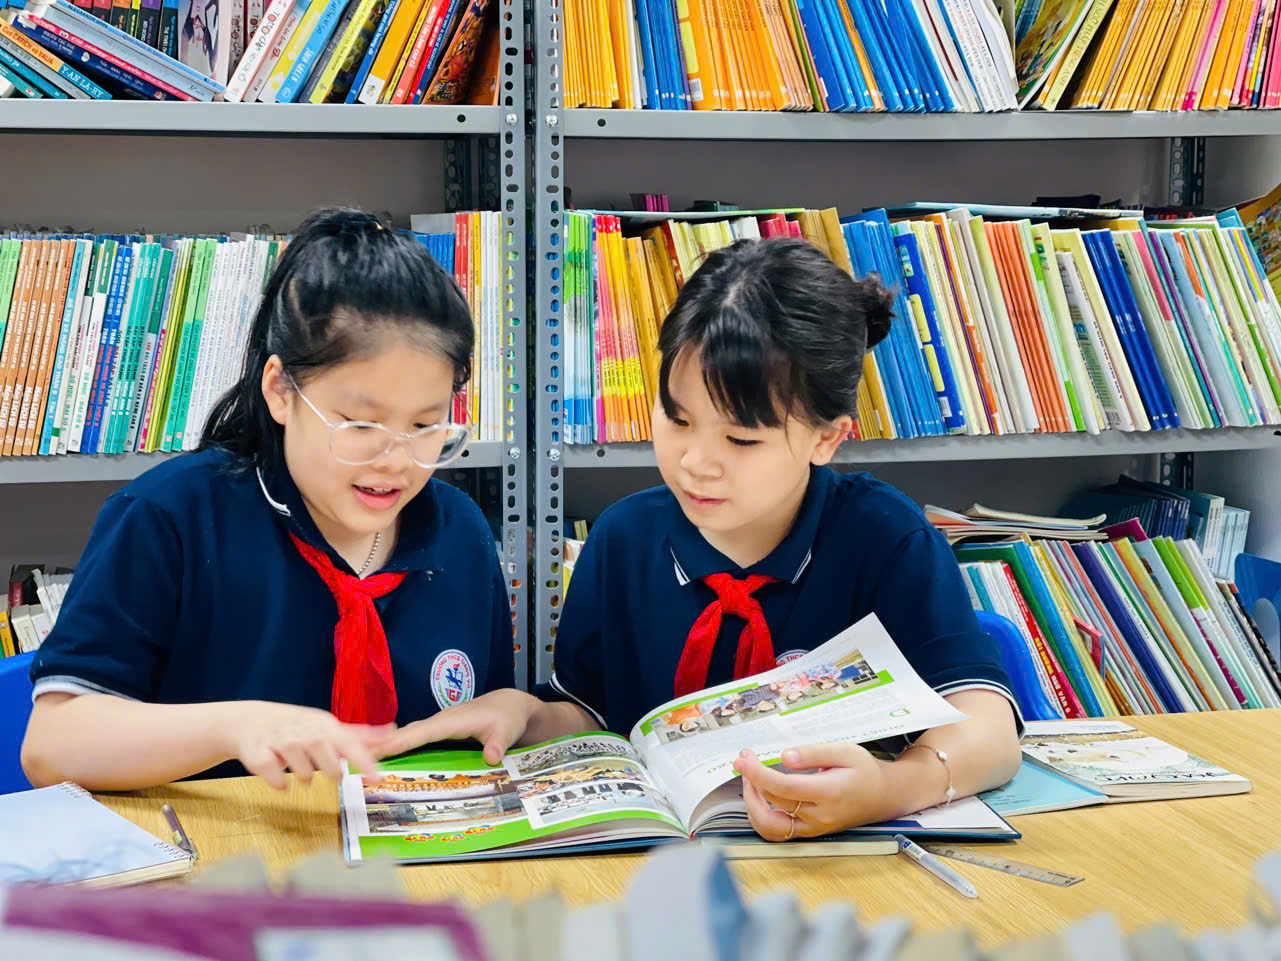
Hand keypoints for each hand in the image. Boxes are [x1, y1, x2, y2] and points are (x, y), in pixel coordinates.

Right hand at [230, 701, 391, 789]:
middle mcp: (305, 733)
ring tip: (297, 764)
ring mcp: (282, 744)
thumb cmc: (297, 726)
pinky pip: (277, 781)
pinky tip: (277, 770)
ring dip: (304, 776)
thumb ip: (359, 735)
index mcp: (325, 726)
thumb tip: (393, 732)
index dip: (365, 762)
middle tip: (325, 768)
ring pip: (304, 775)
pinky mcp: (259, 757)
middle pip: (329, 765)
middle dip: (331, 772)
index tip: (379, 778)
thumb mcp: (327, 726)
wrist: (250, 721)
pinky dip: (278, 783)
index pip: (350, 744)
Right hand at [375, 689, 540, 764]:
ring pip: (411, 735)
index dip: (403, 741)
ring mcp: (440, 725)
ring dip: (391, 745)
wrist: (509, 705)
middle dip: (387, 743)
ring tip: (365, 759)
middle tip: (359, 757)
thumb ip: (498, 744)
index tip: (381, 748)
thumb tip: (491, 758)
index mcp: (453, 720)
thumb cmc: (507, 717)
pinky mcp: (441, 730)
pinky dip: (403, 746)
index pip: (424, 732)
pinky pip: (418, 738)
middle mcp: (442, 721)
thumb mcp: (507, 731)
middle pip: (410, 733)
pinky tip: (390, 758)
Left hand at [732, 743, 889, 840]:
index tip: (742, 759)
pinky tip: (759, 797)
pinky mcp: (809, 832)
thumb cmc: (864, 771)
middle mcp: (819, 816)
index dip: (757, 774)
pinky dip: (761, 816)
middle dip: (751, 780)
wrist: (884, 796)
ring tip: (750, 779)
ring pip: (770, 827)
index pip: (783, 788)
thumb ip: (813, 753)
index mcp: (829, 793)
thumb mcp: (844, 751)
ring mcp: (814, 828)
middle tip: (745, 760)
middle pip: (772, 805)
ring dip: (752, 804)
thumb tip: (784, 756)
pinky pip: (777, 832)